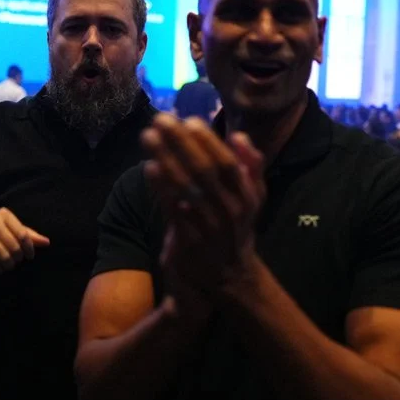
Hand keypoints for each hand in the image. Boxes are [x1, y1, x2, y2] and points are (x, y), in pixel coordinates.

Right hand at [0, 208, 49, 273]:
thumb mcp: (8, 224)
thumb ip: (27, 233)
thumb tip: (47, 242)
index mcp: (5, 215)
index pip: (24, 235)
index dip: (29, 249)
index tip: (30, 256)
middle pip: (15, 247)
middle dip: (18, 258)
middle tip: (17, 261)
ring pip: (4, 256)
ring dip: (9, 265)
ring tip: (9, 265)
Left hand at [143, 114, 264, 291]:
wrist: (227, 279)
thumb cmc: (235, 229)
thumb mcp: (252, 201)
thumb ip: (250, 168)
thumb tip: (240, 136)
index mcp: (247, 197)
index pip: (227, 164)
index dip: (209, 141)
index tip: (190, 119)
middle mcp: (230, 211)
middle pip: (204, 171)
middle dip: (180, 143)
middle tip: (160, 119)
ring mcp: (209, 227)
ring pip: (186, 188)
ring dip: (165, 159)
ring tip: (148, 137)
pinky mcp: (188, 241)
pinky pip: (173, 210)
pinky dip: (161, 188)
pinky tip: (149, 167)